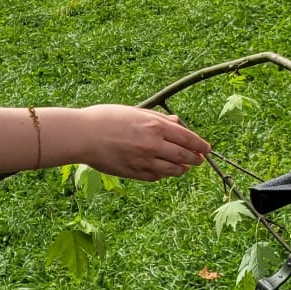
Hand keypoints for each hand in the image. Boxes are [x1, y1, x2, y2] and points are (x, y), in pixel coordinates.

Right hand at [76, 105, 210, 180]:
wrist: (83, 135)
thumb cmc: (107, 118)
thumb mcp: (136, 112)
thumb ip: (159, 119)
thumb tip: (178, 123)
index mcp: (155, 126)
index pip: (188, 138)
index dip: (200, 145)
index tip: (207, 149)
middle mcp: (153, 144)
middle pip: (184, 156)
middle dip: (195, 159)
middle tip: (199, 160)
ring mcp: (144, 161)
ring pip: (173, 170)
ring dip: (181, 169)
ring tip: (184, 167)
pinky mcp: (134, 173)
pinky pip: (156, 177)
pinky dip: (163, 174)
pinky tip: (164, 172)